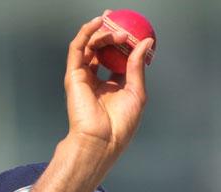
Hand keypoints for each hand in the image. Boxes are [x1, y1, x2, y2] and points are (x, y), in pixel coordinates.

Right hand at [64, 14, 153, 157]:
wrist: (102, 140)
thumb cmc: (120, 124)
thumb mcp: (136, 91)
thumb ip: (137, 65)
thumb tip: (146, 42)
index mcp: (112, 86)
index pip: (116, 58)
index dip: (123, 42)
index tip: (132, 29)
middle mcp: (97, 79)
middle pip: (102, 49)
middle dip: (111, 32)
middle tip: (122, 23)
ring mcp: (84, 77)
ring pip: (90, 46)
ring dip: (103, 34)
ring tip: (118, 31)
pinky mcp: (74, 75)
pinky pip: (78, 48)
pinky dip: (86, 33)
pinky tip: (98, 24)